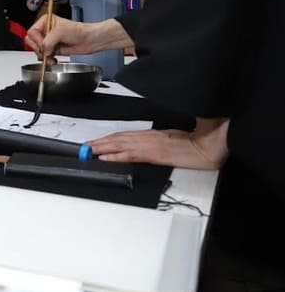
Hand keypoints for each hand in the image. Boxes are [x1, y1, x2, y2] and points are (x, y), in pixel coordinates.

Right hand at [26, 16, 132, 57]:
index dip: (37, 40)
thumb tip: (43, 50)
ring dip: (44, 56)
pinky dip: (47, 60)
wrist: (89, 40)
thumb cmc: (79, 31)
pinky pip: (44, 56)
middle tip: (46, 51)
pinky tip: (53, 59)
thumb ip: (48, 41)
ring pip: (37, 50)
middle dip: (39, 48)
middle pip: (32, 41)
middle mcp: (46, 30)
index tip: (44, 44)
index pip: (32, 32)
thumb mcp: (60, 32)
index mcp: (45, 21)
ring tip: (51, 56)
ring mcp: (49, 41)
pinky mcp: (53, 49)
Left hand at [87, 119, 227, 169]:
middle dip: (100, 143)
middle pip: (118, 138)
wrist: (208, 146)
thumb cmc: (193, 142)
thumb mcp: (172, 138)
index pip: (124, 135)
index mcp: (151, 134)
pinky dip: (117, 156)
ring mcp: (150, 145)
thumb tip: (146, 144)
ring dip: (103, 148)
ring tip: (88, 151)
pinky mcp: (155, 154)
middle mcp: (148, 137)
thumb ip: (158, 140)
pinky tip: (106, 158)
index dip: (108, 138)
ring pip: (121, 145)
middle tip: (84, 147)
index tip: (94, 142)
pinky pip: (132, 155)